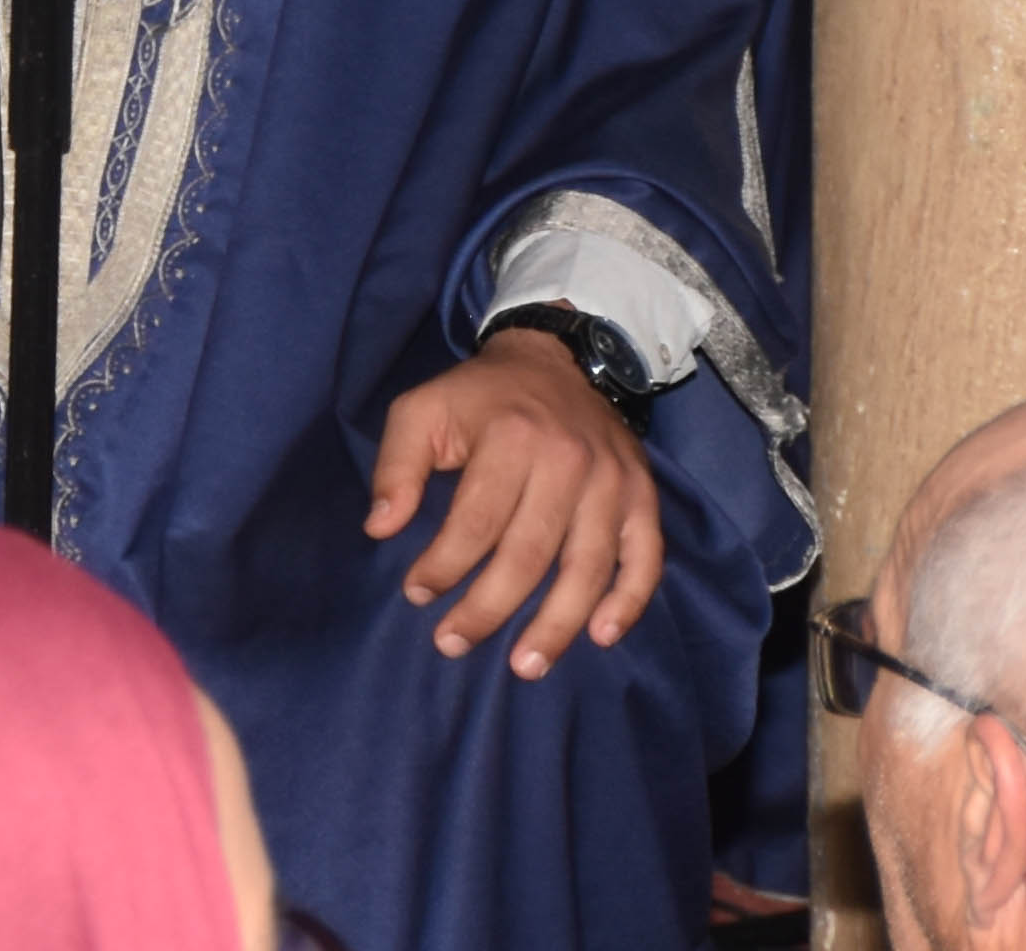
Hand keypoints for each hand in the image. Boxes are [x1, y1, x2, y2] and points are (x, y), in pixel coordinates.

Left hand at [370, 326, 666, 673]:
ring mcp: (613, 483)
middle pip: (530, 553)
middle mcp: (569, 463)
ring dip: (556, 624)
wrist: (556, 361)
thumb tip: (380, 529)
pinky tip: (601, 635)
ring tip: (525, 665)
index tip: (417, 594)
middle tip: (453, 644)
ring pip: (587, 567)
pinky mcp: (643, 497)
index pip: (477, 520)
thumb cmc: (479, 396)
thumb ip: (397, 467)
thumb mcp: (422, 410)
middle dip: (489, 608)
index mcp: (511, 438)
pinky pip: (645, 559)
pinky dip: (629, 602)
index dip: (445, 564)